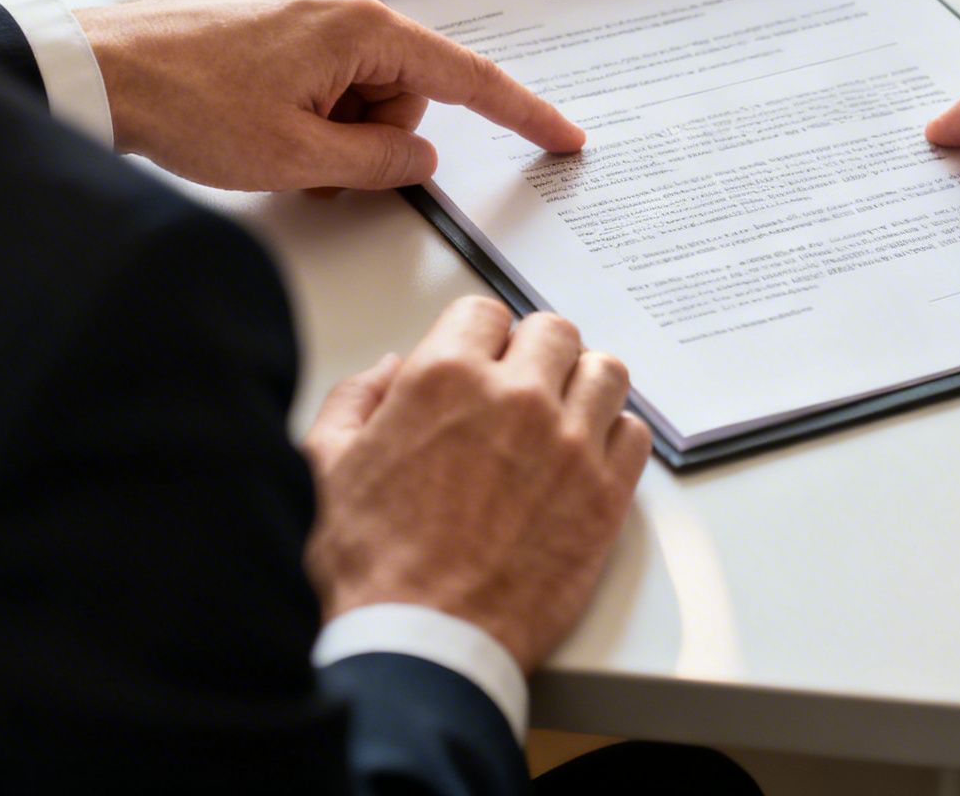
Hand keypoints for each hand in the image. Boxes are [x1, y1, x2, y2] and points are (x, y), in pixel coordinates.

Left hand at [75, 0, 583, 190]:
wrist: (95, 72)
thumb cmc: (182, 105)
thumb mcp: (298, 158)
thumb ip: (381, 161)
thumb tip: (416, 155)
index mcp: (359, 23)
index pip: (466, 77)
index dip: (521, 115)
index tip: (562, 137)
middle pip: (406, 89)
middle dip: (370, 135)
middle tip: (307, 159)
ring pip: (366, 83)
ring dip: (334, 123)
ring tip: (271, 136)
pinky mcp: (281, 4)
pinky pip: (330, 65)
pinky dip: (311, 101)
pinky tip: (262, 114)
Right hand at [302, 298, 650, 672]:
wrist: (420, 646)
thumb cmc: (367, 569)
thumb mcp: (325, 466)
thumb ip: (356, 401)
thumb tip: (389, 371)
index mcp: (444, 379)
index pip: (485, 313)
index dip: (478, 338)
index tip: (478, 363)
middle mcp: (516, 399)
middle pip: (554, 332)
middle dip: (535, 353)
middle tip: (519, 390)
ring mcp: (569, 445)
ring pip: (606, 373)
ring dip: (583, 386)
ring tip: (561, 417)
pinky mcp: (605, 496)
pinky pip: (634, 433)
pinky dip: (614, 437)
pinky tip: (585, 458)